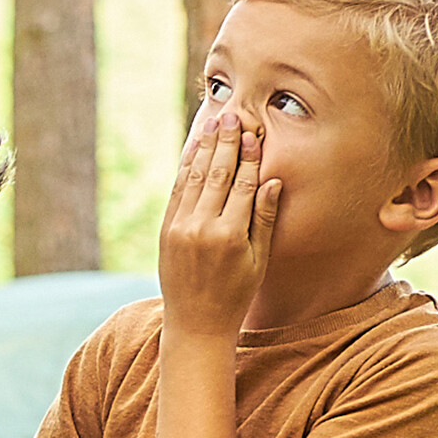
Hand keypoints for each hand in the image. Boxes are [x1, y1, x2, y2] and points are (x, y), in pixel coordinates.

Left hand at [159, 105, 281, 338]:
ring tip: (215, 123)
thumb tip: (273, 181)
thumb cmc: (235, 293)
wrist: (195, 322)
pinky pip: (177, 191)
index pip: (243, 185)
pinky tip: (194, 149)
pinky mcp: (165, 231)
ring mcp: (179, 228)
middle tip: (233, 114)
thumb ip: (265, 219)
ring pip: (194, 178)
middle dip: (226, 142)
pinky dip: (185, 168)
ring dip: (205, 148)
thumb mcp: (259, 260)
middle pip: (217, 174)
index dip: (250, 156)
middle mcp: (201, 228)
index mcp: (230, 236)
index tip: (254, 132)